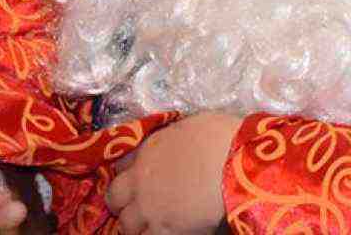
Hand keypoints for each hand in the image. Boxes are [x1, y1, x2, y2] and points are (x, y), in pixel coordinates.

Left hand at [105, 112, 241, 234]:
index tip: (139, 176)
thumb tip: (179, 145)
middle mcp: (141, 180)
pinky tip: (168, 232)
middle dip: (123, 201)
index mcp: (148, 150)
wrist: (236, 163)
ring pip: (127, 225)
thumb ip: (174, 140)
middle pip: (114, 197)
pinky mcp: (165, 231)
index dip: (130, 172)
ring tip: (152, 223)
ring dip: (136, 224)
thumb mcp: (190, 126)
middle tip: (139, 204)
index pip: (121, 165)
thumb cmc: (220, 138)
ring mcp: (149, 209)